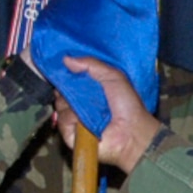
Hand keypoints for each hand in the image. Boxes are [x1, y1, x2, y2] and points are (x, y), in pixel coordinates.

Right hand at [55, 58, 158, 173]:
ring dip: (71, 104)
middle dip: (66, 88)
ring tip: (89, 107)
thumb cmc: (127, 105)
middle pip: (60, 92)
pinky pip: (63, 120)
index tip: (61, 69)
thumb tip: (66, 58)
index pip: (67, 81)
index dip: (64, 75)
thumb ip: (90, 64)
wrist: (132, 130)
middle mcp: (79, 105)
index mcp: (87, 91)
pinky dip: (72, 117)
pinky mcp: (71, 134)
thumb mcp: (112, 76)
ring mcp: (74, 120)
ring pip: (60, 105)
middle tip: (79, 90)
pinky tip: (85, 119)